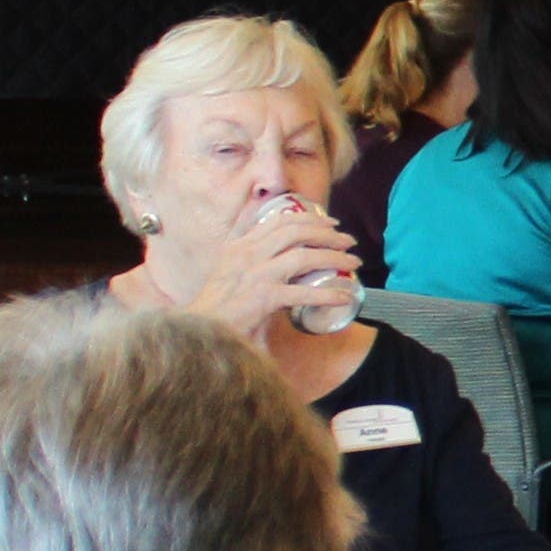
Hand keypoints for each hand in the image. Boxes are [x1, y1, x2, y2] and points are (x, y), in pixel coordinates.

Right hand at [156, 199, 357, 342]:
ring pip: (303, 256)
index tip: (330, 223)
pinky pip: (303, 292)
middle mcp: (247, 255)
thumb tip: (276, 250)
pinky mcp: (262, 298)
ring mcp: (255, 275)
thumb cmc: (216, 308)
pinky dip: (328, 294)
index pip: (278, 220)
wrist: (198, 332)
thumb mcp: (229, 272)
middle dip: (327, 233)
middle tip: (348, 241)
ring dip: (333, 257)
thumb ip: (249, 256)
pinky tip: (344, 297)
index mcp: (239, 246)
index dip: (308, 217)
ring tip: (353, 263)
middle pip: (294, 231)